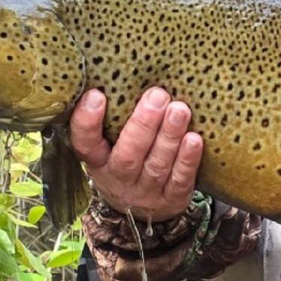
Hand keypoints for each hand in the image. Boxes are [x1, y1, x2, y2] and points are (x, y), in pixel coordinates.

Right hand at [69, 87, 203, 222]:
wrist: (143, 208)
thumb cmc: (126, 158)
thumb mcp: (110, 144)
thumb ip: (115, 117)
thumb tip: (126, 71)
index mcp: (98, 160)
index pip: (85, 143)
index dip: (87, 121)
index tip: (96, 95)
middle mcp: (118, 178)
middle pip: (128, 155)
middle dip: (143, 124)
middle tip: (158, 95)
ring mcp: (145, 192)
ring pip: (156, 165)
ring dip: (169, 136)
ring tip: (180, 110)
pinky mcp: (172, 200)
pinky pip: (180, 180)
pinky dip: (188, 160)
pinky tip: (194, 139)